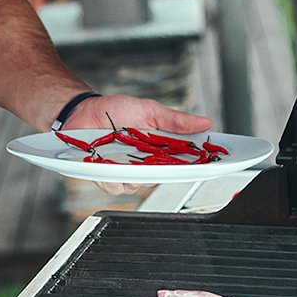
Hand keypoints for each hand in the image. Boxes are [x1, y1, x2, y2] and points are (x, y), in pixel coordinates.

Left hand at [63, 94, 212, 196]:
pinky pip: (116, 186)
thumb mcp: (149, 110)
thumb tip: (204, 122)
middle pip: (165, 177)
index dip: (200, 165)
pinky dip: (114, 176)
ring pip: (140, 185)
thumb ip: (175, 120)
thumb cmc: (115, 110)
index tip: (213, 162)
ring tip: (127, 153)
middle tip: (161, 156)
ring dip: (136, 172)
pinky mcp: (107, 177)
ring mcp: (126, 172)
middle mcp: (146, 164)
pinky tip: (109, 162)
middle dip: (166, 169)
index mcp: (160, 149)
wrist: (83, 111)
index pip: (185, 162)